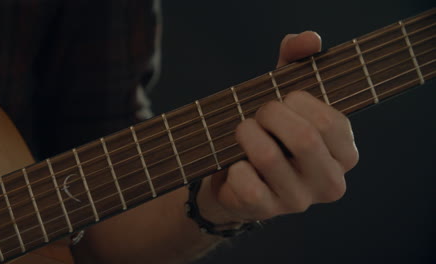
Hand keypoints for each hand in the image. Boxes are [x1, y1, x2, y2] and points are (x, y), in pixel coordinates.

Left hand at [197, 31, 358, 223]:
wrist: (237, 176)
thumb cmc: (269, 132)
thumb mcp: (285, 96)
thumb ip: (298, 62)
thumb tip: (309, 39)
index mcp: (344, 154)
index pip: (331, 122)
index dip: (298, 102)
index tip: (283, 99)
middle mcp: (330, 182)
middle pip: (304, 138)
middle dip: (270, 114)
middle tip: (259, 114)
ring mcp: (299, 201)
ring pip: (267, 156)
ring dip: (245, 134)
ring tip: (243, 133)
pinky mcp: (267, 212)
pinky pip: (246, 183)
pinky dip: (234, 166)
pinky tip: (237, 165)